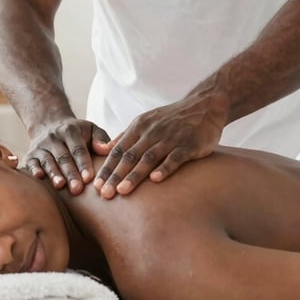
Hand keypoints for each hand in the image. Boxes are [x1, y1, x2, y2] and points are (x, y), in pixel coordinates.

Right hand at [22, 118, 111, 193]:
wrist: (50, 126)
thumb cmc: (77, 134)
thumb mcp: (91, 130)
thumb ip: (101, 139)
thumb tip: (107, 149)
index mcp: (70, 130)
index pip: (77, 148)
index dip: (83, 163)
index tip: (89, 178)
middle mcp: (53, 137)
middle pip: (63, 157)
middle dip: (70, 173)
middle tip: (77, 189)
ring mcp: (40, 146)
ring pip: (47, 161)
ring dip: (53, 173)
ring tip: (60, 185)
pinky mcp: (30, 155)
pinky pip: (30, 163)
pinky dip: (33, 170)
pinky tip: (39, 178)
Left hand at [93, 97, 224, 198]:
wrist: (204, 106)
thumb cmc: (172, 118)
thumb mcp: (146, 121)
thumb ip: (126, 136)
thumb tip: (105, 149)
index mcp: (139, 126)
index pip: (118, 150)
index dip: (106, 168)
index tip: (95, 187)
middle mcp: (152, 131)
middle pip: (130, 155)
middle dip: (115, 175)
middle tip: (103, 194)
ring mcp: (170, 137)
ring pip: (149, 157)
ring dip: (134, 175)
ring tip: (122, 190)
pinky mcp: (189, 144)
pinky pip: (175, 157)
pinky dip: (165, 167)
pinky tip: (155, 180)